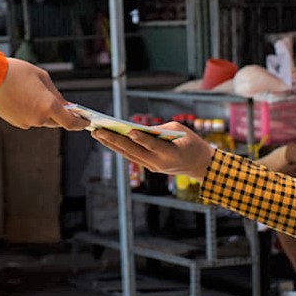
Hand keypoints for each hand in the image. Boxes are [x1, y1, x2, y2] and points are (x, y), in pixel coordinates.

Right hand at [0, 59, 87, 129]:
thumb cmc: (15, 73)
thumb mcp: (42, 77)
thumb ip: (55, 93)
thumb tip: (64, 105)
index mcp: (48, 106)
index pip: (70, 122)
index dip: (80, 123)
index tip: (85, 122)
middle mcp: (38, 118)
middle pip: (56, 121)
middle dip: (60, 114)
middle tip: (62, 104)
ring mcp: (26, 122)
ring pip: (41, 120)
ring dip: (44, 112)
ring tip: (37, 95)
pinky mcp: (15, 123)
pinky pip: (29, 119)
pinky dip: (31, 112)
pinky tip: (25, 99)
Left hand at [89, 123, 214, 179]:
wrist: (199, 164)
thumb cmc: (191, 142)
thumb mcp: (179, 130)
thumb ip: (159, 129)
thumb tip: (137, 128)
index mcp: (171, 154)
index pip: (153, 145)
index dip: (141, 138)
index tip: (129, 130)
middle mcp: (158, 163)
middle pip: (133, 151)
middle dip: (115, 140)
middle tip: (99, 130)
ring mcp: (152, 167)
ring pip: (128, 155)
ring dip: (111, 144)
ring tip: (97, 133)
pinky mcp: (148, 166)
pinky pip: (131, 156)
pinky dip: (119, 148)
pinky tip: (107, 139)